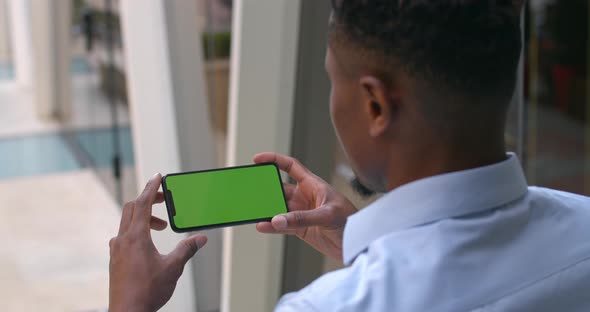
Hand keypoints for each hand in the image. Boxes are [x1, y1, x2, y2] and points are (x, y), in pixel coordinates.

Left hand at [109, 173, 207, 311]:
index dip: (151, 187)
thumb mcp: (173, 268)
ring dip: (144, 218)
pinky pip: (124, 235)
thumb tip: (201, 238)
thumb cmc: (147, 292)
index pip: (142, 203)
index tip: (158, 177)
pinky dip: (137, 230)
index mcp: (135, 237)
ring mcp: (116, 250)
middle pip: (132, 208)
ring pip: (127, 222)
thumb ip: (187, 249)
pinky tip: (148, 243)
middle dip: (149, 200)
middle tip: (164, 200)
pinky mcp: (115, 259)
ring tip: (161, 227)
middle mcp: (122, 240)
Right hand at [254, 153, 356, 260]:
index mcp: (313, 184)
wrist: (361, 244)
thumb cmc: (353, 221)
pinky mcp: (302, 229)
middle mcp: (305, 196)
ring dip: (266, 210)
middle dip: (265, 189)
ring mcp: (302, 213)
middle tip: (250, 191)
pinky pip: (282, 226)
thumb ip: (301, 218)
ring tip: (252, 211)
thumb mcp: (327, 216)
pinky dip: (272, 226)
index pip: (290, 166)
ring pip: (278, 208)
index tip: (257, 160)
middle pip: (279, 189)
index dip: (274, 160)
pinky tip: (262, 226)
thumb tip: (277, 220)